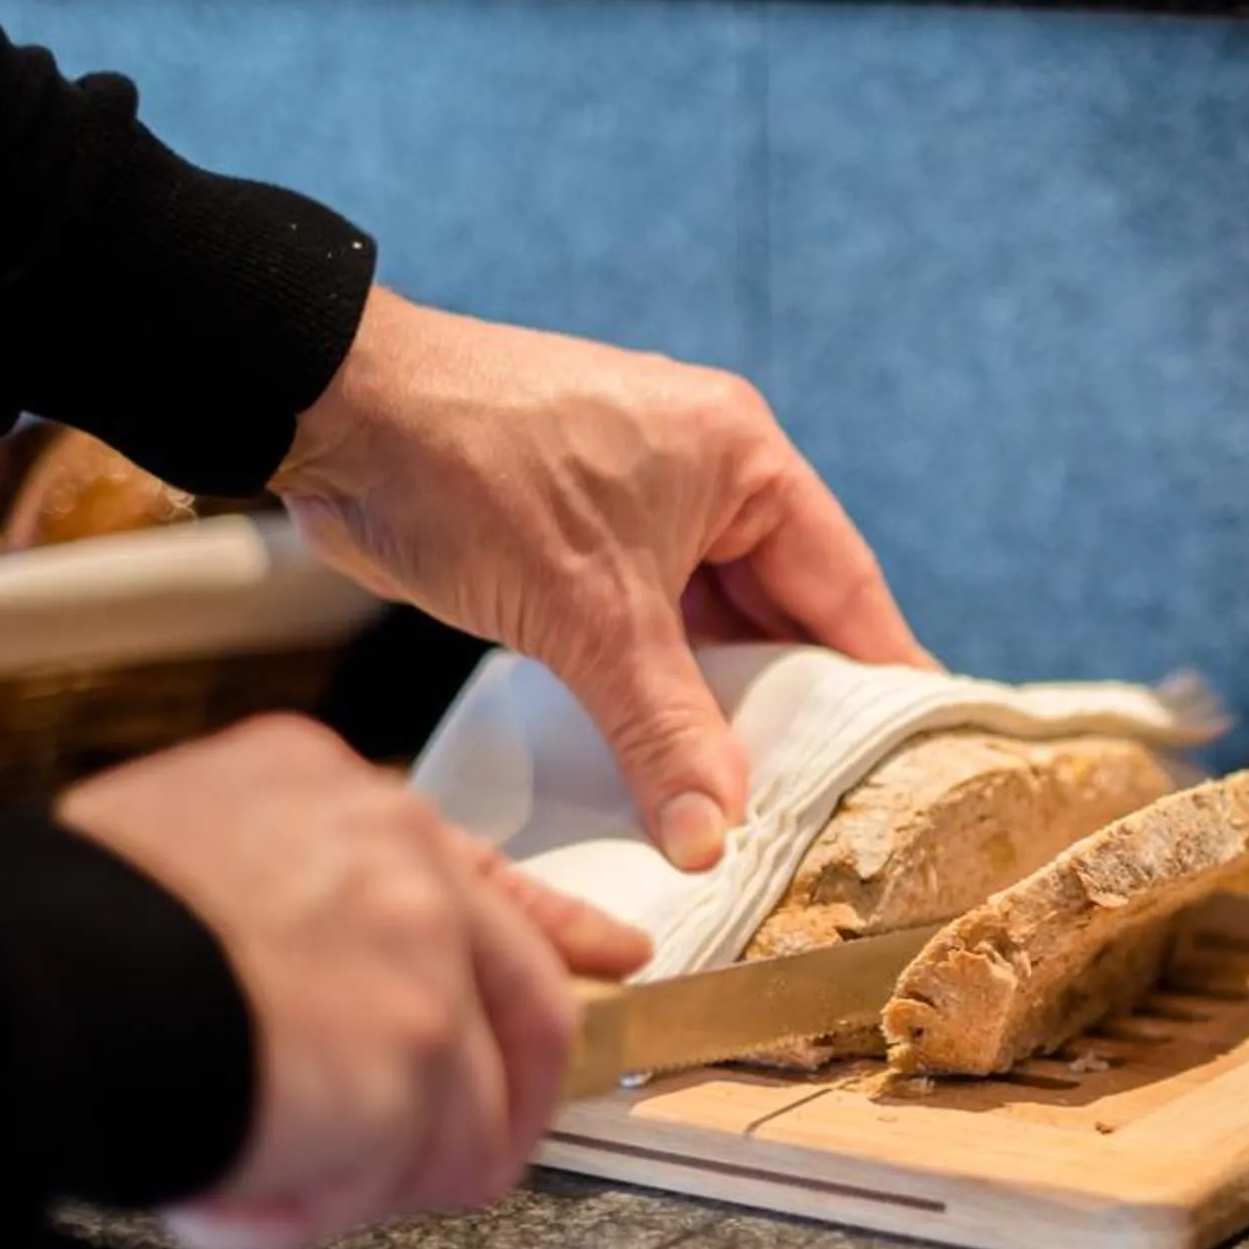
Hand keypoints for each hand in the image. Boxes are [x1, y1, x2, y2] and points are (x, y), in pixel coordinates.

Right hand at [58, 717, 649, 1248]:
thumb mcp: (172, 857)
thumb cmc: (54, 943)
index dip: (550, 933)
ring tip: (269, 1182)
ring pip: (475, 1107)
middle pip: (528, 997)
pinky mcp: (423, 1052)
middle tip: (454, 1159)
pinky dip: (330, 1209)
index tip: (604, 957)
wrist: (20, 983)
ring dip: (377, 1172)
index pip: (476, 871)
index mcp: (332, 792)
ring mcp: (425, 950)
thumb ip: (268, 900)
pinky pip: (423, 1172)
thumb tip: (292, 988)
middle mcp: (401, 852)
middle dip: (501, 1099)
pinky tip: (248, 1197)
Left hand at [278, 288, 935, 868]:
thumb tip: (717, 836)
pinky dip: (658, 686)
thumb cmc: (470, 469)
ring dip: (718, 702)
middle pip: (783, 608)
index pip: (845, 584)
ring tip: (752, 798)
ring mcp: (642, 502)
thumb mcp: (587, 616)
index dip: (881, 673)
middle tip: (832, 800)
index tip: (918, 754)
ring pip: (710, 624)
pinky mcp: (580, 536)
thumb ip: (663, 730)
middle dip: (794, 702)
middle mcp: (707, 471)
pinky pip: (648, 625)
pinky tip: (669, 756)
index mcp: (742, 456)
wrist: (330, 412)